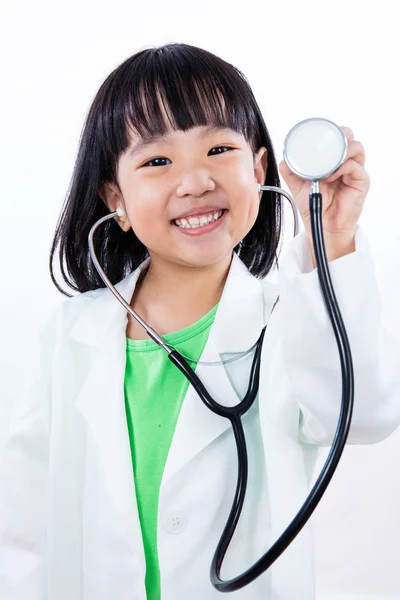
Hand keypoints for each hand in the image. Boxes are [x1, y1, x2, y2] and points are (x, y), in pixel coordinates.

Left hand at [278, 126, 369, 266]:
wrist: (321, 226)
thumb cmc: (313, 206)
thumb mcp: (297, 186)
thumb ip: (291, 171)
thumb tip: (284, 158)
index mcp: (332, 160)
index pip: (336, 136)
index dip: (330, 131)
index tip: (317, 133)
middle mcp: (346, 162)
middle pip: (350, 136)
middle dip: (340, 134)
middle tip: (326, 143)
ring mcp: (355, 171)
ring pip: (356, 147)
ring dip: (341, 151)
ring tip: (327, 165)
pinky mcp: (361, 182)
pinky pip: (355, 166)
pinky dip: (342, 167)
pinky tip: (331, 176)